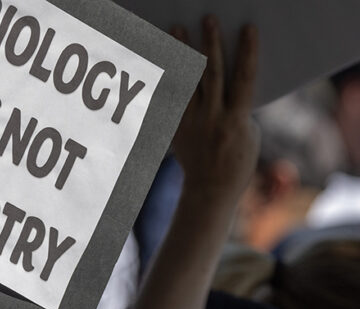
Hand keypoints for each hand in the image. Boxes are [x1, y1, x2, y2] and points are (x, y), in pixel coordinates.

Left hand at [172, 16, 259, 208]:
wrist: (211, 188)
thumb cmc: (238, 159)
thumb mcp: (250, 133)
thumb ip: (240, 107)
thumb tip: (227, 81)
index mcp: (237, 119)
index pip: (245, 79)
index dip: (248, 52)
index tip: (247, 29)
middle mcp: (213, 118)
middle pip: (211, 74)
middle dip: (210, 44)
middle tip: (207, 18)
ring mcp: (191, 123)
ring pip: (186, 82)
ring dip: (182, 53)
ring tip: (177, 29)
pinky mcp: (175, 127)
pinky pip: (169, 97)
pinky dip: (165, 76)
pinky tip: (159, 57)